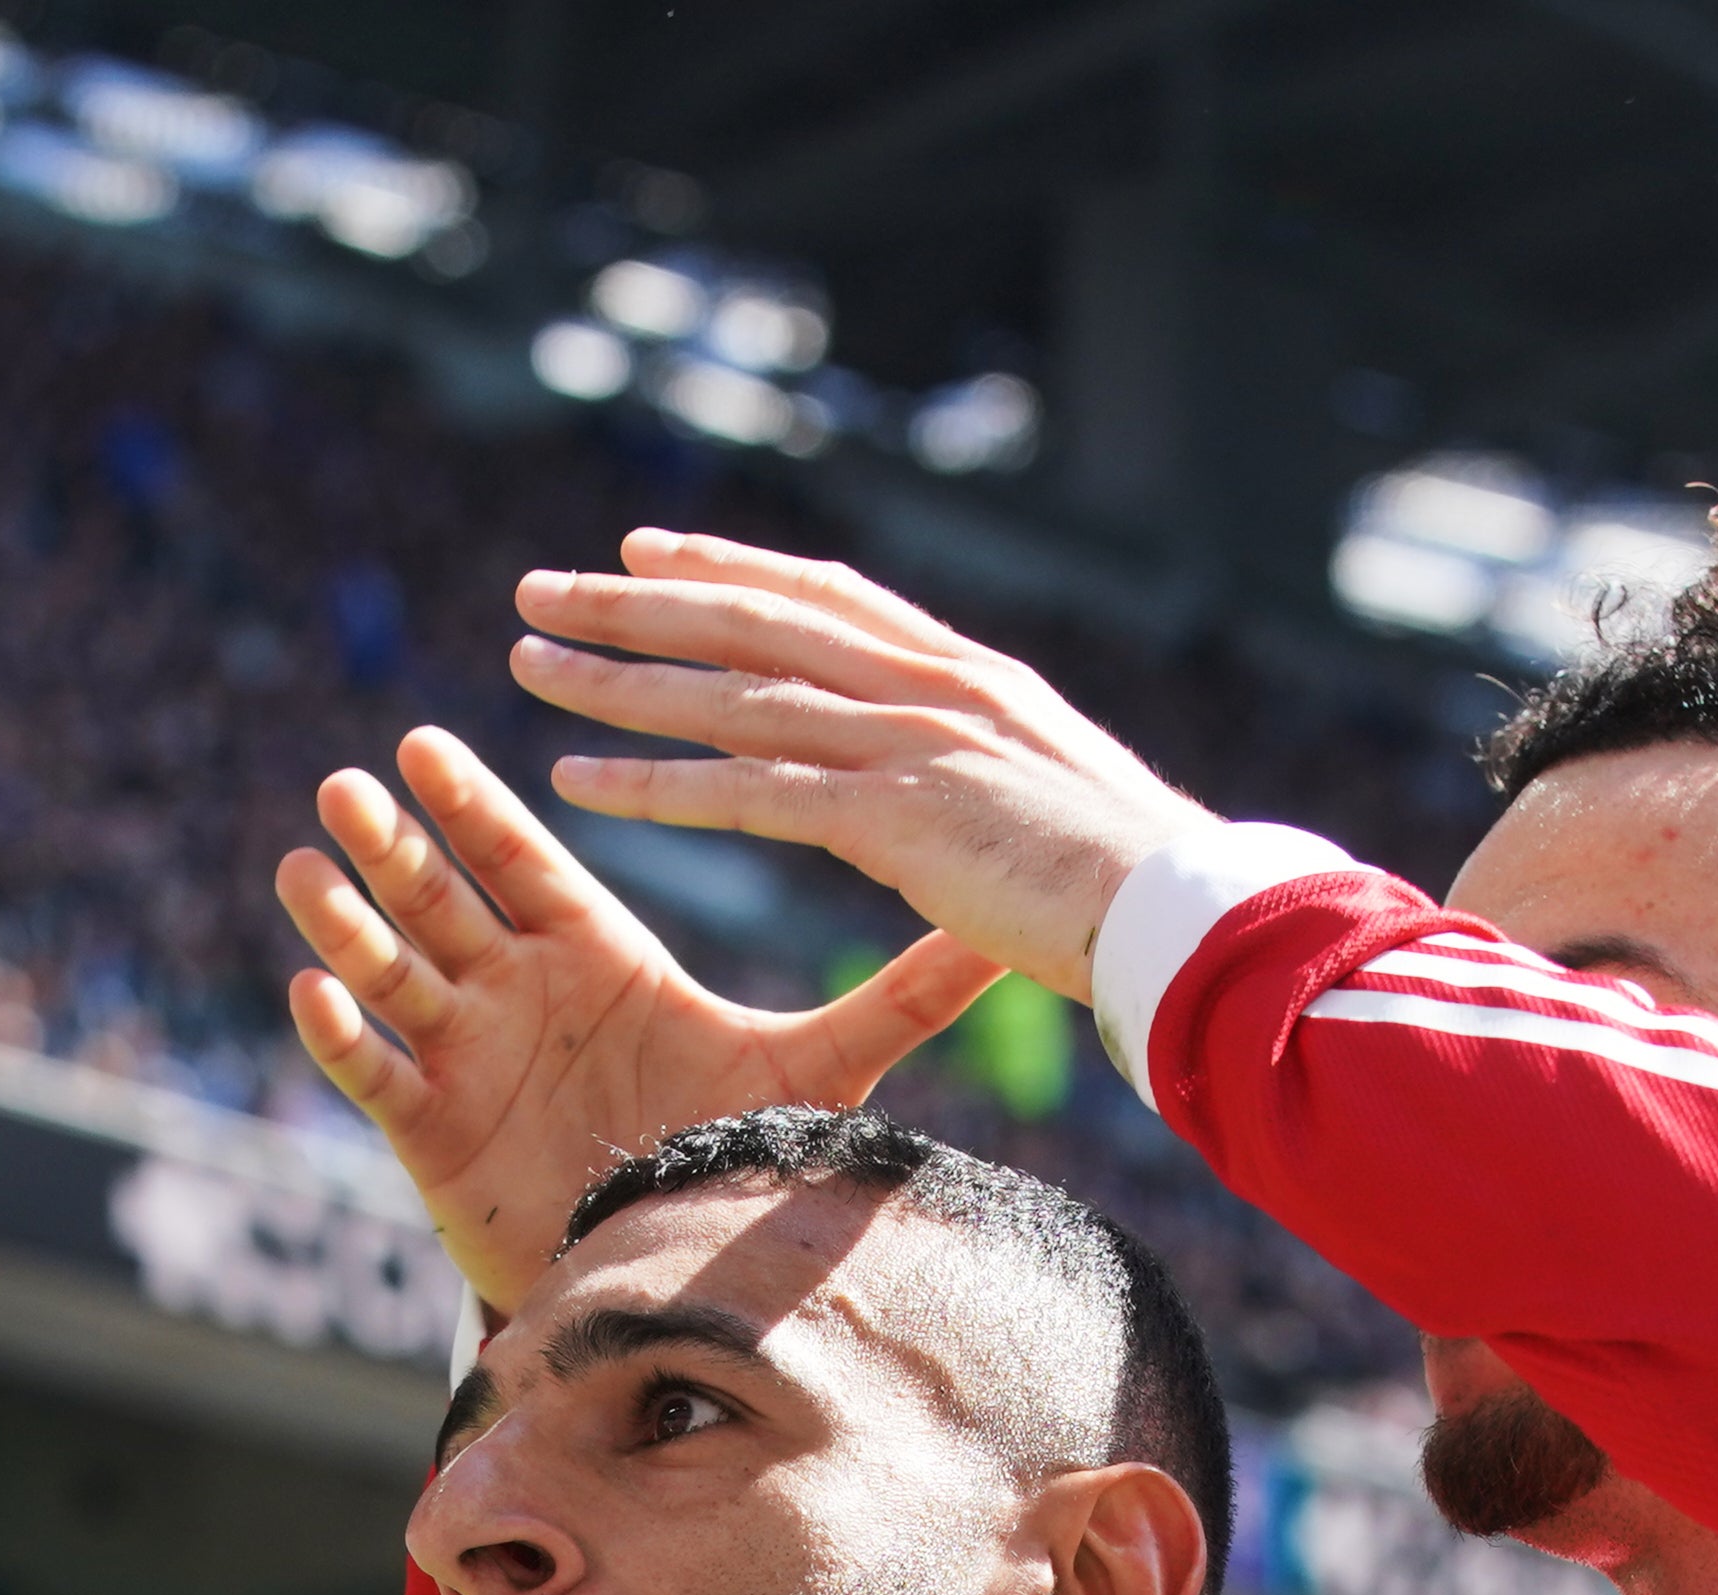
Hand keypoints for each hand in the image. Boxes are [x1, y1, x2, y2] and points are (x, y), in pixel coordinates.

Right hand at [281, 723, 1005, 1311]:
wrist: (676, 1271)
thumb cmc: (730, 1153)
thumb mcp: (818, 1066)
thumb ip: (898, 997)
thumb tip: (999, 936)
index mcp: (593, 953)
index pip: (521, 858)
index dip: (471, 806)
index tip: (427, 745)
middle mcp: (516, 988)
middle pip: (439, 894)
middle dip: (393, 842)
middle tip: (352, 784)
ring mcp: (465, 1054)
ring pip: (389, 967)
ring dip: (346, 917)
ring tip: (308, 864)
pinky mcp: (430, 1131)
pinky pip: (373, 1070)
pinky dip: (341, 1031)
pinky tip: (313, 989)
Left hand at [512, 532, 1219, 999]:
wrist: (1190, 919)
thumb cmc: (1141, 890)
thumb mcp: (1056, 808)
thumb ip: (994, 781)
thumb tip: (973, 797)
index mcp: (973, 676)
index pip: (828, 598)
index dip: (731, 570)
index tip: (649, 553)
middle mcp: (932, 686)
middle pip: (756, 623)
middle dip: (641, 602)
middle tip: (545, 588)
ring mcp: (911, 742)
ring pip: (733, 694)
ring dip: (621, 678)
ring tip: (527, 663)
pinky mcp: (893, 814)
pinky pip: (746, 790)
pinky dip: (654, 782)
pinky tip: (579, 778)